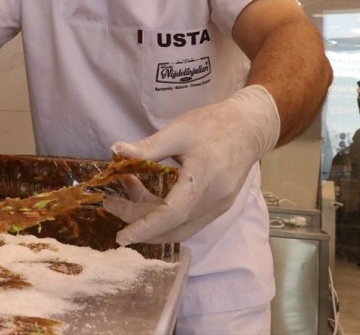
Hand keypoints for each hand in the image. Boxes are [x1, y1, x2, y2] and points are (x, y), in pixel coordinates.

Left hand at [103, 85, 279, 244]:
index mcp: (203, 180)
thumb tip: (115, 152)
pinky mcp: (217, 206)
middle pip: (172, 225)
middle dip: (139, 222)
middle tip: (110, 203)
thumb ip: (147, 147)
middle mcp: (213, 201)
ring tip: (126, 191)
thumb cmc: (213, 124)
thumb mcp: (178, 130)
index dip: (145, 227)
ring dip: (150, 218)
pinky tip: (147, 194)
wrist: (249, 127)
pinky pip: (187, 221)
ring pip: (179, 227)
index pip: (172, 214)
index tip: (122, 236)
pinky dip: (164, 215)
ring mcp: (217, 207)